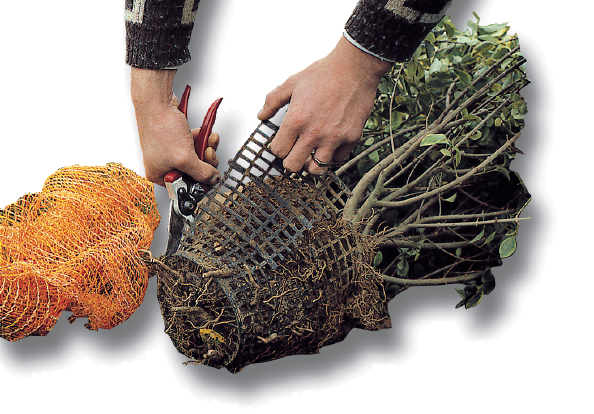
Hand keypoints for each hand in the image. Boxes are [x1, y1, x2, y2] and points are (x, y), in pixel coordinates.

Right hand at [131, 68, 220, 186]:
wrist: (157, 101)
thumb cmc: (161, 128)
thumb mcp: (185, 158)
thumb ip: (201, 173)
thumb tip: (212, 180)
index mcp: (160, 175)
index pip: (186, 187)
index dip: (202, 183)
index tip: (212, 176)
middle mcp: (164, 165)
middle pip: (194, 172)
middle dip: (206, 162)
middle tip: (208, 153)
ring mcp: (170, 152)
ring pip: (197, 158)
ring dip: (207, 149)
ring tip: (209, 140)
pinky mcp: (176, 140)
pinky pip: (194, 145)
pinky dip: (201, 140)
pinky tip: (202, 133)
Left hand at [257, 36, 391, 173]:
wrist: (355, 68)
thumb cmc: (324, 73)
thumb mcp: (292, 83)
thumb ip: (273, 100)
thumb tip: (261, 115)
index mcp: (296, 120)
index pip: (278, 151)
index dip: (278, 148)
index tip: (283, 143)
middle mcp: (314, 133)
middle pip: (293, 166)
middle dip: (291, 160)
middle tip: (295, 152)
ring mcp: (334, 138)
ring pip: (316, 170)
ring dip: (311, 164)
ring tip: (311, 155)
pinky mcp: (351, 138)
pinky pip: (338, 159)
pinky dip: (333, 155)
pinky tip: (330, 145)